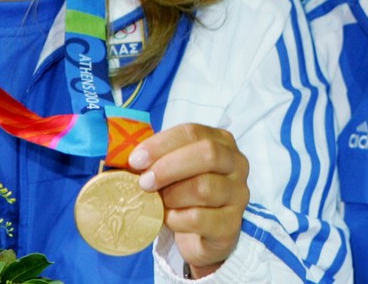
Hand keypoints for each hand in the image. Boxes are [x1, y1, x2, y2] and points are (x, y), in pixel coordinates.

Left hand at [128, 123, 249, 276]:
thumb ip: (158, 159)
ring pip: (203, 187)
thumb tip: (128, 157)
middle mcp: (237, 164)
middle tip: (144, 182)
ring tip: (158, 202)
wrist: (201, 236)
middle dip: (168, 167)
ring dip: (171, 195)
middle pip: (207, 154)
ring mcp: (238, 195)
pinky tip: (168, 219)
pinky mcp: (231, 225)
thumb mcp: (174, 170)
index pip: (192, 132)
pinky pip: (198, 219)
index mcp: (221, 142)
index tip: (136, 159)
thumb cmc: (185, 194)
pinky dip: (175, 219)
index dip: (162, 144)